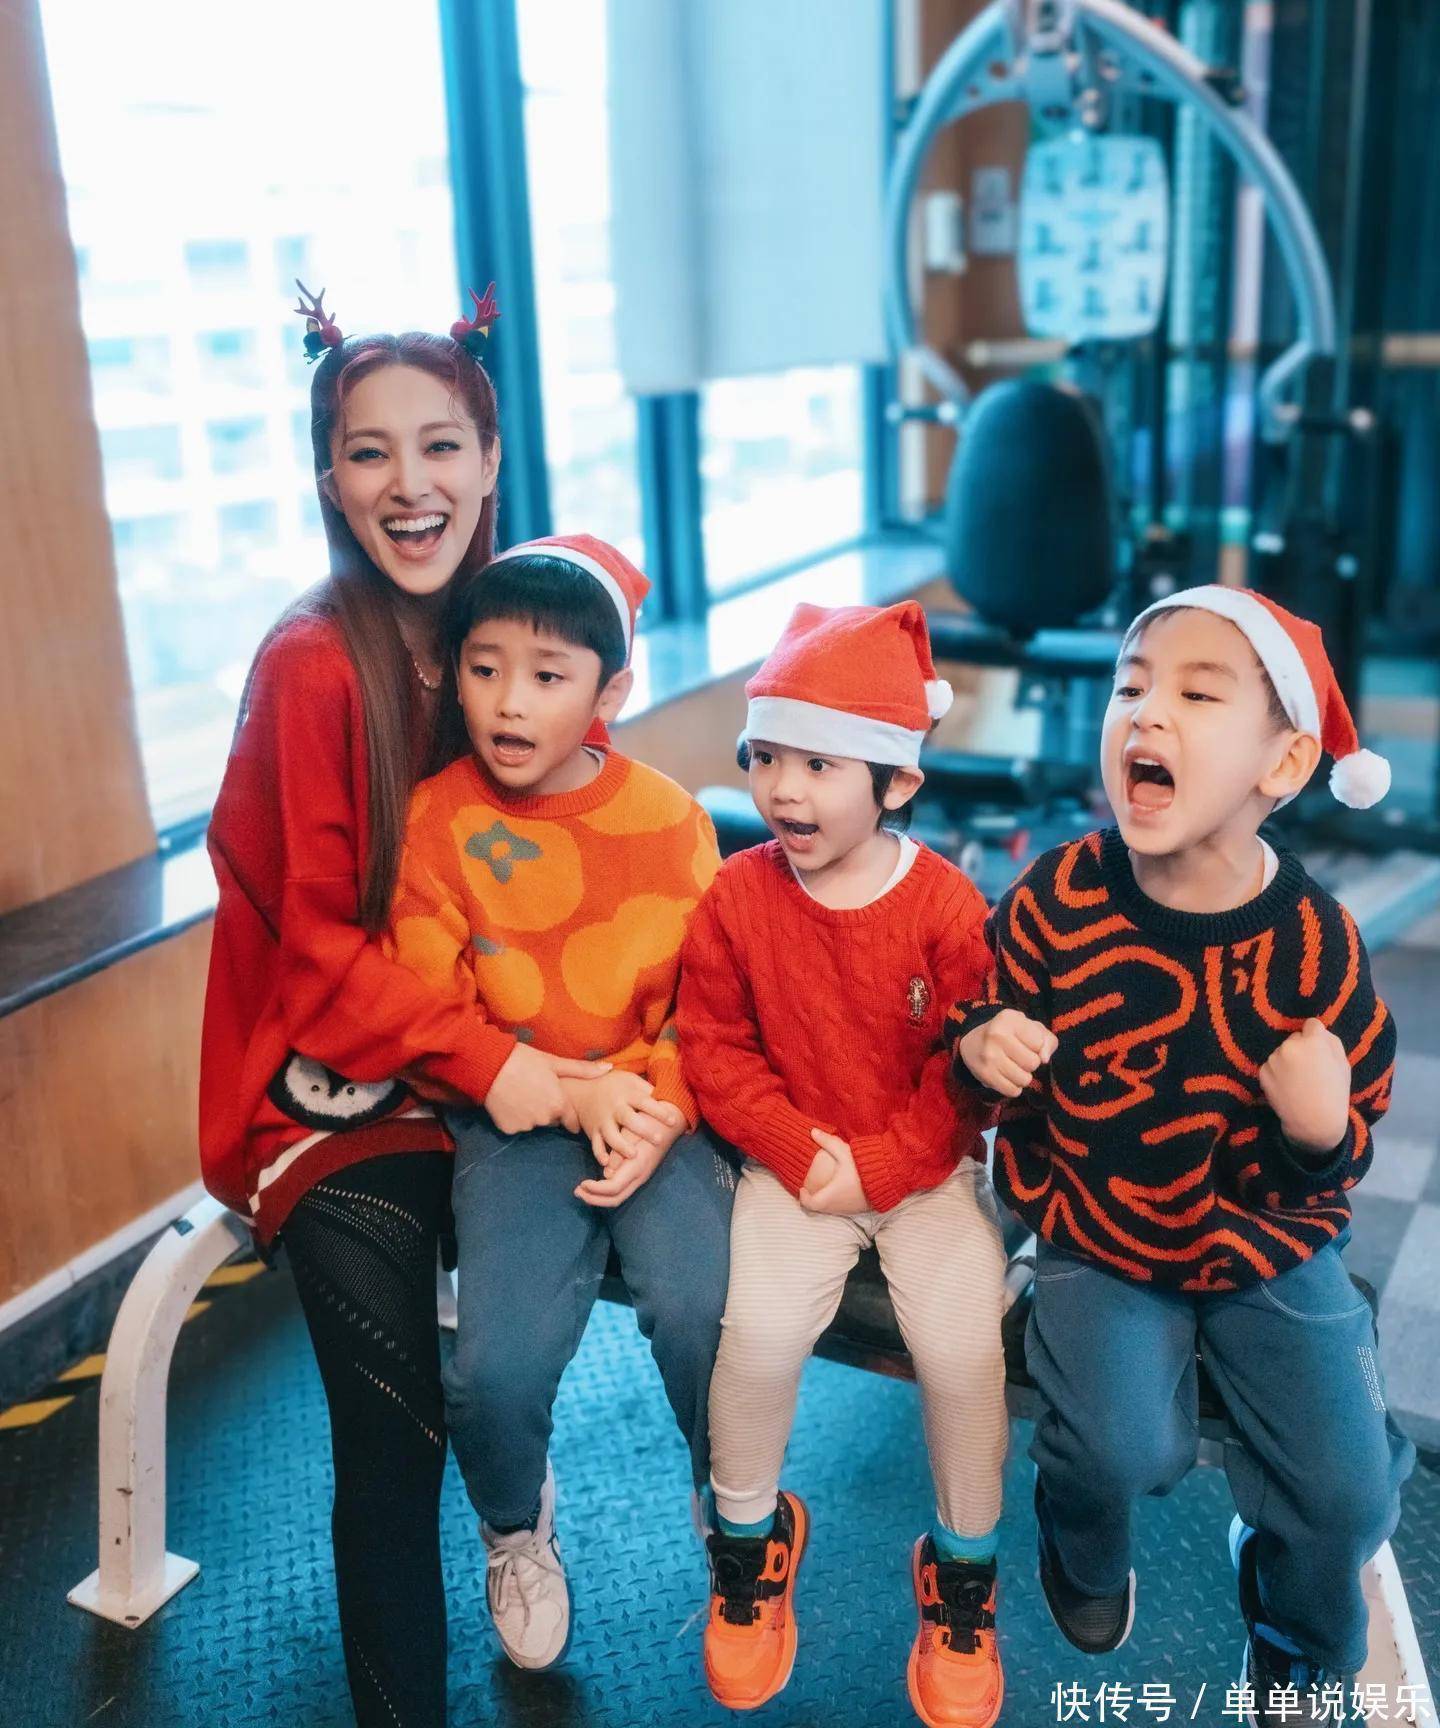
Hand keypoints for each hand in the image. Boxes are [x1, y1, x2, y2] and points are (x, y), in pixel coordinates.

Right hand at [484, 1044, 610, 1134]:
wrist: (489, 1064)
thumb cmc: (524, 1060)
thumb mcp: (554, 1062)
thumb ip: (582, 1070)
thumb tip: (609, 1068)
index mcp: (559, 1104)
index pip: (572, 1121)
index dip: (567, 1113)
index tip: (559, 1103)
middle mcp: (545, 1119)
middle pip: (552, 1120)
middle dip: (548, 1109)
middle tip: (536, 1091)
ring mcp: (526, 1126)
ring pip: (534, 1123)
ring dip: (531, 1113)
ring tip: (521, 1093)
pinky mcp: (508, 1129)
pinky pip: (516, 1126)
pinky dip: (514, 1117)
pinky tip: (509, 1101)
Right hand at [566, 1071, 673, 1163]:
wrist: (583, 1089)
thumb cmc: (615, 1086)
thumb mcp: (631, 1081)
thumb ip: (648, 1090)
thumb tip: (671, 1096)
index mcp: (628, 1094)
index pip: (645, 1102)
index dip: (659, 1111)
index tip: (673, 1121)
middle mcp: (615, 1108)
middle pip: (629, 1119)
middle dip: (643, 1130)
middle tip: (659, 1140)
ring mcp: (603, 1120)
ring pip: (611, 1134)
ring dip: (621, 1145)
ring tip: (633, 1155)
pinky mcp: (593, 1131)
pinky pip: (595, 1143)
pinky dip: (599, 1153)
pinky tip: (606, 1163)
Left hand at [574, 1108, 684, 1209]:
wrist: (671, 1118)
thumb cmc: (650, 1121)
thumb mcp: (634, 1133)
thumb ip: (620, 1153)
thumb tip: (608, 1173)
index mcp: (637, 1166)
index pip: (613, 1188)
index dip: (595, 1190)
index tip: (580, 1184)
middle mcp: (640, 1175)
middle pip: (615, 1198)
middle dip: (594, 1198)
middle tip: (576, 1191)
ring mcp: (641, 1175)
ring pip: (619, 1196)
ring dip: (599, 1196)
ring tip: (582, 1190)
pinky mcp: (639, 1171)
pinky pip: (622, 1188)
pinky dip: (607, 1190)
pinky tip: (597, 1183)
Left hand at [799, 1128, 867, 1214]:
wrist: (889, 1177)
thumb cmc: (863, 1167)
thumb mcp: (843, 1152)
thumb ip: (827, 1142)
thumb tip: (812, 1131)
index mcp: (831, 1195)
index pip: (810, 1204)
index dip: (803, 1198)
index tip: (802, 1188)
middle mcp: (839, 1205)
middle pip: (820, 1207)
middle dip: (814, 1198)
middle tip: (811, 1187)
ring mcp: (850, 1209)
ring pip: (832, 1209)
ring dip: (826, 1200)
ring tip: (825, 1186)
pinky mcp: (860, 1209)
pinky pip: (843, 1208)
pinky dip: (838, 1201)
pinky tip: (841, 1189)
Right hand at [957, 1009, 1057, 1097]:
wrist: (972, 1043)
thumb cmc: (1009, 1034)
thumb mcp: (1030, 1028)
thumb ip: (1047, 1040)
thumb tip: (1044, 1059)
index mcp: (1009, 1018)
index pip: (1039, 1043)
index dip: (1037, 1046)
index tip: (1025, 1043)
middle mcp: (997, 1035)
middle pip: (1033, 1063)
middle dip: (1031, 1063)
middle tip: (1018, 1057)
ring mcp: (989, 1056)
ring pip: (1024, 1080)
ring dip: (1023, 1077)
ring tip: (1013, 1067)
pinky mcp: (984, 1074)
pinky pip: (1013, 1091)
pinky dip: (1014, 1087)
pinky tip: (1006, 1077)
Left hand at [1258, 1018, 1350, 1154]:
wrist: (1314, 1122)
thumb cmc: (1334, 1093)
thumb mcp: (1343, 1064)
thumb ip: (1331, 1042)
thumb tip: (1317, 1030)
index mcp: (1313, 1041)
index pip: (1312, 1024)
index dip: (1316, 1036)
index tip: (1318, 1049)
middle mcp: (1290, 1045)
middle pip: (1295, 1038)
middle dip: (1301, 1048)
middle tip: (1310, 1069)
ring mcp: (1274, 1058)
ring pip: (1282, 1051)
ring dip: (1288, 1060)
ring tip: (1298, 1080)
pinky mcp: (1262, 1071)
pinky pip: (1272, 1065)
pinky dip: (1277, 1072)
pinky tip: (1287, 1086)